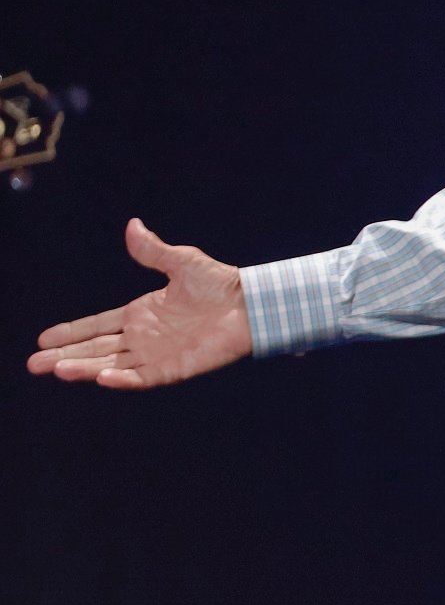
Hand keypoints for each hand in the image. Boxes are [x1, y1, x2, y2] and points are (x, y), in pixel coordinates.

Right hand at [27, 218, 251, 388]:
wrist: (251, 303)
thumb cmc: (220, 283)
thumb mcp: (181, 262)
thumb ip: (153, 250)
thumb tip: (133, 225)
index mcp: (140, 313)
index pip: (97, 326)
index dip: (71, 332)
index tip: (43, 339)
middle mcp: (143, 337)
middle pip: (96, 349)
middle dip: (65, 356)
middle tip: (33, 364)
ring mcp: (157, 354)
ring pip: (111, 365)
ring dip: (85, 368)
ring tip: (56, 370)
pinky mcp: (174, 368)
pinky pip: (143, 377)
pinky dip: (122, 379)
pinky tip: (102, 377)